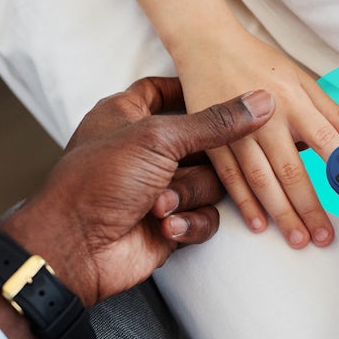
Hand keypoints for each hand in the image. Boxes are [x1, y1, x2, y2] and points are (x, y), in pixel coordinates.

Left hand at [0, 77, 273, 306]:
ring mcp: (161, 186)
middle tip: (187, 165)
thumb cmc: (98, 182)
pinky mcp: (172, 220)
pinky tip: (166, 227)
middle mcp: (147, 149)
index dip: (194, 90)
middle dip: (200, 161)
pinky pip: (205, 216)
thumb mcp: (158, 139)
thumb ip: (214, 122)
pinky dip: (188, 221)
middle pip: (204, 142)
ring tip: (158, 206)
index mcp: (129, 115)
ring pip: (209, 182)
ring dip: (187, 195)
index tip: (224, 93)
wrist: (77, 249)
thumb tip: (261, 102)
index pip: (166, 89)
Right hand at [176, 30, 338, 248]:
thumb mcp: (302, 79)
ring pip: (262, 181)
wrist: (206, 44)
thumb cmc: (259, 61)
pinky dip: (245, 202)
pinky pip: (231, 178)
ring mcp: (237, 131)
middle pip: (292, 171)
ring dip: (280, 213)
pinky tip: (259, 223)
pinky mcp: (213, 139)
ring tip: (296, 238)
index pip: (325, 140)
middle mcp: (266, 118)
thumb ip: (333, 114)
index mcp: (294, 102)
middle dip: (309, 208)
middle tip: (322, 236)